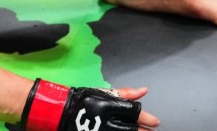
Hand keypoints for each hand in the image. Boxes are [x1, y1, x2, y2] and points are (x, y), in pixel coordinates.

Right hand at [21, 79, 158, 130]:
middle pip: (133, 129)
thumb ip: (124, 93)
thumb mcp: (103, 92)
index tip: (155, 122)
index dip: (146, 118)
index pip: (134, 113)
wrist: (61, 113)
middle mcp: (108, 122)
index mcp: (110, 106)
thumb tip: (144, 90)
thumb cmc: (82, 99)